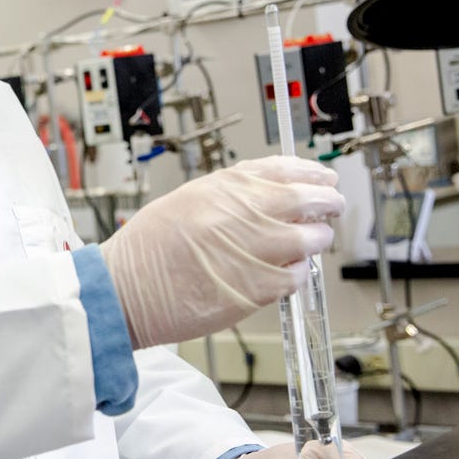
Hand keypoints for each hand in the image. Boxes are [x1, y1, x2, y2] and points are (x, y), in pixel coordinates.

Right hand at [98, 156, 343, 347]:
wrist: (125, 289)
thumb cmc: (148, 250)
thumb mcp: (186, 201)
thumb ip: (229, 196)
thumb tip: (270, 196)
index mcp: (222, 187)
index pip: (282, 170)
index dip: (310, 173)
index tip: (322, 177)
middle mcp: (241, 213)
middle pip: (306, 200)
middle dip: (327, 203)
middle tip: (334, 206)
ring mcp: (251, 250)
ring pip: (309, 239)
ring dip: (317, 239)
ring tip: (314, 241)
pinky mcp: (255, 288)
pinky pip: (295, 276)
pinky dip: (298, 273)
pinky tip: (289, 272)